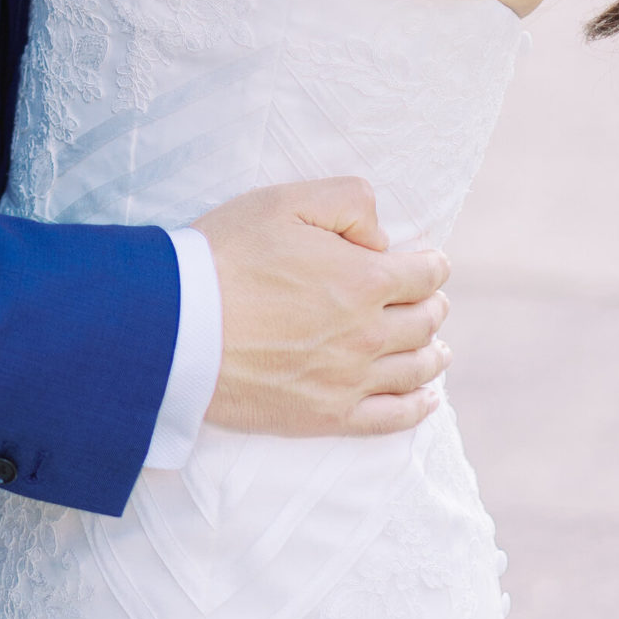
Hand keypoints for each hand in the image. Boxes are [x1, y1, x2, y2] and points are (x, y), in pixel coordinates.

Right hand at [195, 179, 450, 437]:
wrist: (179, 326)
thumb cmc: (228, 255)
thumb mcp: (285, 200)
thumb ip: (348, 202)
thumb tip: (382, 237)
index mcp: (364, 278)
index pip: (426, 274)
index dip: (432, 264)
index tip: (430, 262)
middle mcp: (368, 333)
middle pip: (425, 322)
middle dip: (433, 305)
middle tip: (429, 300)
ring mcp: (350, 380)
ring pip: (416, 370)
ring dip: (434, 354)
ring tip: (438, 349)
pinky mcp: (327, 416)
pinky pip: (392, 419)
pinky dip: (419, 407)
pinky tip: (427, 399)